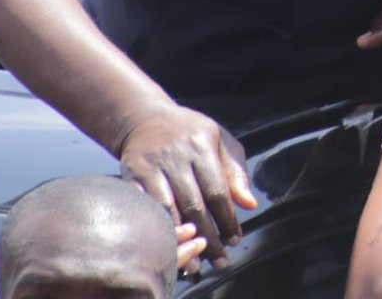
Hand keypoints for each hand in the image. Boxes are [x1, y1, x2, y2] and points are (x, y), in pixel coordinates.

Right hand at [118, 103, 257, 268]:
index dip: (227, 220)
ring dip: (181, 239)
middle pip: (193, 206)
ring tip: (195, 263)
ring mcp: (151, 166)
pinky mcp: (131, 175)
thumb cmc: (190, 132)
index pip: (218, 191)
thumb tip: (249, 204)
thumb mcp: (221, 141)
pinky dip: (155, 229)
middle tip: (219, 259)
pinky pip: (143, 208)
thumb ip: (236, 172)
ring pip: (167, 210)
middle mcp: (176, 156)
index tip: (234, 239)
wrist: (145, 117)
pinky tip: (167, 244)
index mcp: (202, 146)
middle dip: (208, 237)